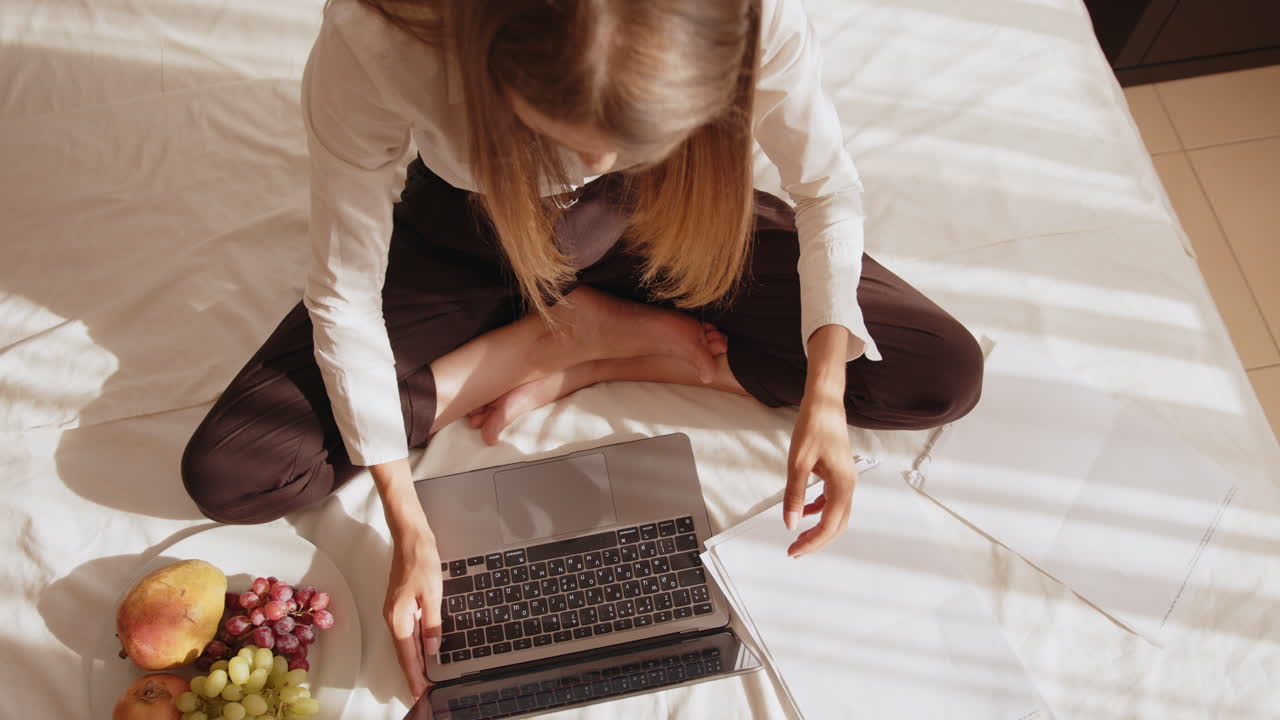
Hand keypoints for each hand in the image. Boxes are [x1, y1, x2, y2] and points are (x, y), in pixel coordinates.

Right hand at [384, 525, 441, 699]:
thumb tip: (432, 648)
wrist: (410, 539)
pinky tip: (421, 652)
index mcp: (399, 618)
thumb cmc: (420, 561)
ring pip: (403, 644)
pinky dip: (412, 647)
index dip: (414, 676)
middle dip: (412, 675)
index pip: (407, 656)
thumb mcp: (432, 593)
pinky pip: (405, 633)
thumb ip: (432, 623)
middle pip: (402, 654)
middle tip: (421, 694)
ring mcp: (394, 612)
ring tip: (421, 680)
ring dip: (412, 663)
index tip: (419, 693)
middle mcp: (393, 618)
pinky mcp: (399, 605)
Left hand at [783, 392, 858, 557]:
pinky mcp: (840, 473)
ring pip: (837, 515)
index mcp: (842, 484)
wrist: (824, 403)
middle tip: (795, 551)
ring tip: (799, 537)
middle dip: (817, 541)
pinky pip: (833, 500)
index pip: (829, 525)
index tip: (793, 550)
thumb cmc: (813, 426)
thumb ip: (795, 495)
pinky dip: (820, 510)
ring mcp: (847, 479)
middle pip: (837, 525)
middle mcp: (849, 484)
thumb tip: (791, 523)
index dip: (812, 542)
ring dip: (819, 528)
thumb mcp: (797, 463)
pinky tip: (805, 511)